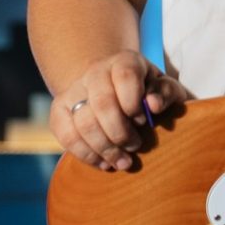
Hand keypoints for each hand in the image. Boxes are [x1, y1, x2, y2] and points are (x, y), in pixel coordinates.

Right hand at [51, 52, 189, 170]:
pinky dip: (85, 154)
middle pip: (102, 103)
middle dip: (120, 133)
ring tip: (122, 162)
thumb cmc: (147, 92)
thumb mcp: (163, 88)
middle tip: (135, 146)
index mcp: (124, 61)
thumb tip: (153, 105)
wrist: (114, 90)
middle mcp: (96, 71)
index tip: (143, 120)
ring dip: (105, 149)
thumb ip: (165, 92)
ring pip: (83, 122)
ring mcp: (74, 89)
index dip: (134, 103)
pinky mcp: (59, 110)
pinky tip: (103, 163)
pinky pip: (65, 135)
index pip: (125, 76)